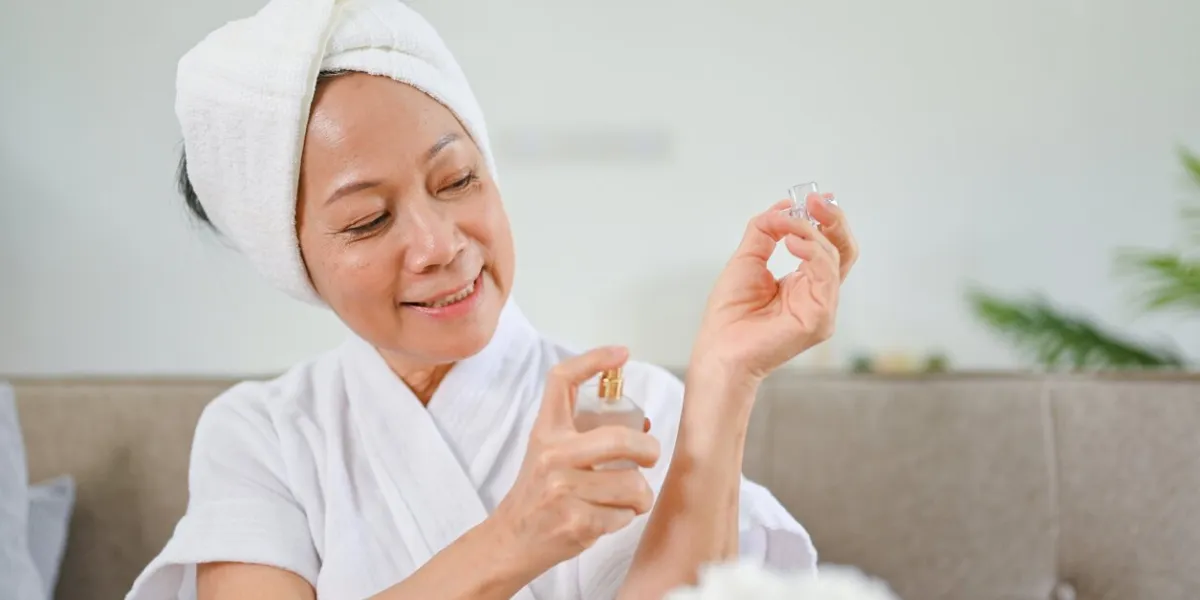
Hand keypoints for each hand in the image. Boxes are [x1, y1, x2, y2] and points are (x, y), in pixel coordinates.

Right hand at [490, 346, 661, 573]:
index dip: (593, 360)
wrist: (512, 540)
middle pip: (620, 438)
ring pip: (632, 484)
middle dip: (649, 450)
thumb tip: (644, 423)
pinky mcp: (576, 522)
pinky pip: (625, 515)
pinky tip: (607, 518)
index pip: (563, 381)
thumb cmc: (539, 493)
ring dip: (639, 496)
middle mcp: (552, 456)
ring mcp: (562, 490)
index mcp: (546, 432)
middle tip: (650, 456)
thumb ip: (587, 435)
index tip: (621, 354)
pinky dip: (625, 519)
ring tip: (624, 499)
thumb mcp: (550, 452)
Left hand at [692, 192, 858, 383]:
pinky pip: (826, 276)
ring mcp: (822, 308)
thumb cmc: (730, 314)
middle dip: (833, 219)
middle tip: (815, 200)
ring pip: (834, 258)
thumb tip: (784, 207)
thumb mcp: (747, 259)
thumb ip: (766, 231)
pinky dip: (811, 252)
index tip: (813, 197)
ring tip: (787, 224)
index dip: (826, 220)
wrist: (719, 349)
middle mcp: (818, 295)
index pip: (828, 246)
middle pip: (843, 250)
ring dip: (812, 232)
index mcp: (804, 283)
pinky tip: (791, 242)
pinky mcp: (820, 319)